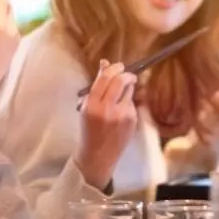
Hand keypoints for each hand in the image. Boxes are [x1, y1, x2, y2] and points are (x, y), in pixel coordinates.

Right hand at [75, 60, 137, 189]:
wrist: (98, 156)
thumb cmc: (88, 130)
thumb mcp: (86, 108)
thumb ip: (96, 86)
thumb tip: (105, 63)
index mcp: (92, 105)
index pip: (105, 78)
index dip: (114, 68)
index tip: (118, 66)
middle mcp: (108, 109)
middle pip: (121, 81)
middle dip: (126, 73)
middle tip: (126, 73)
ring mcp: (122, 115)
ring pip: (129, 91)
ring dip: (128, 87)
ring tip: (121, 94)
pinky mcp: (132, 120)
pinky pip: (132, 103)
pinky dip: (128, 101)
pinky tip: (122, 110)